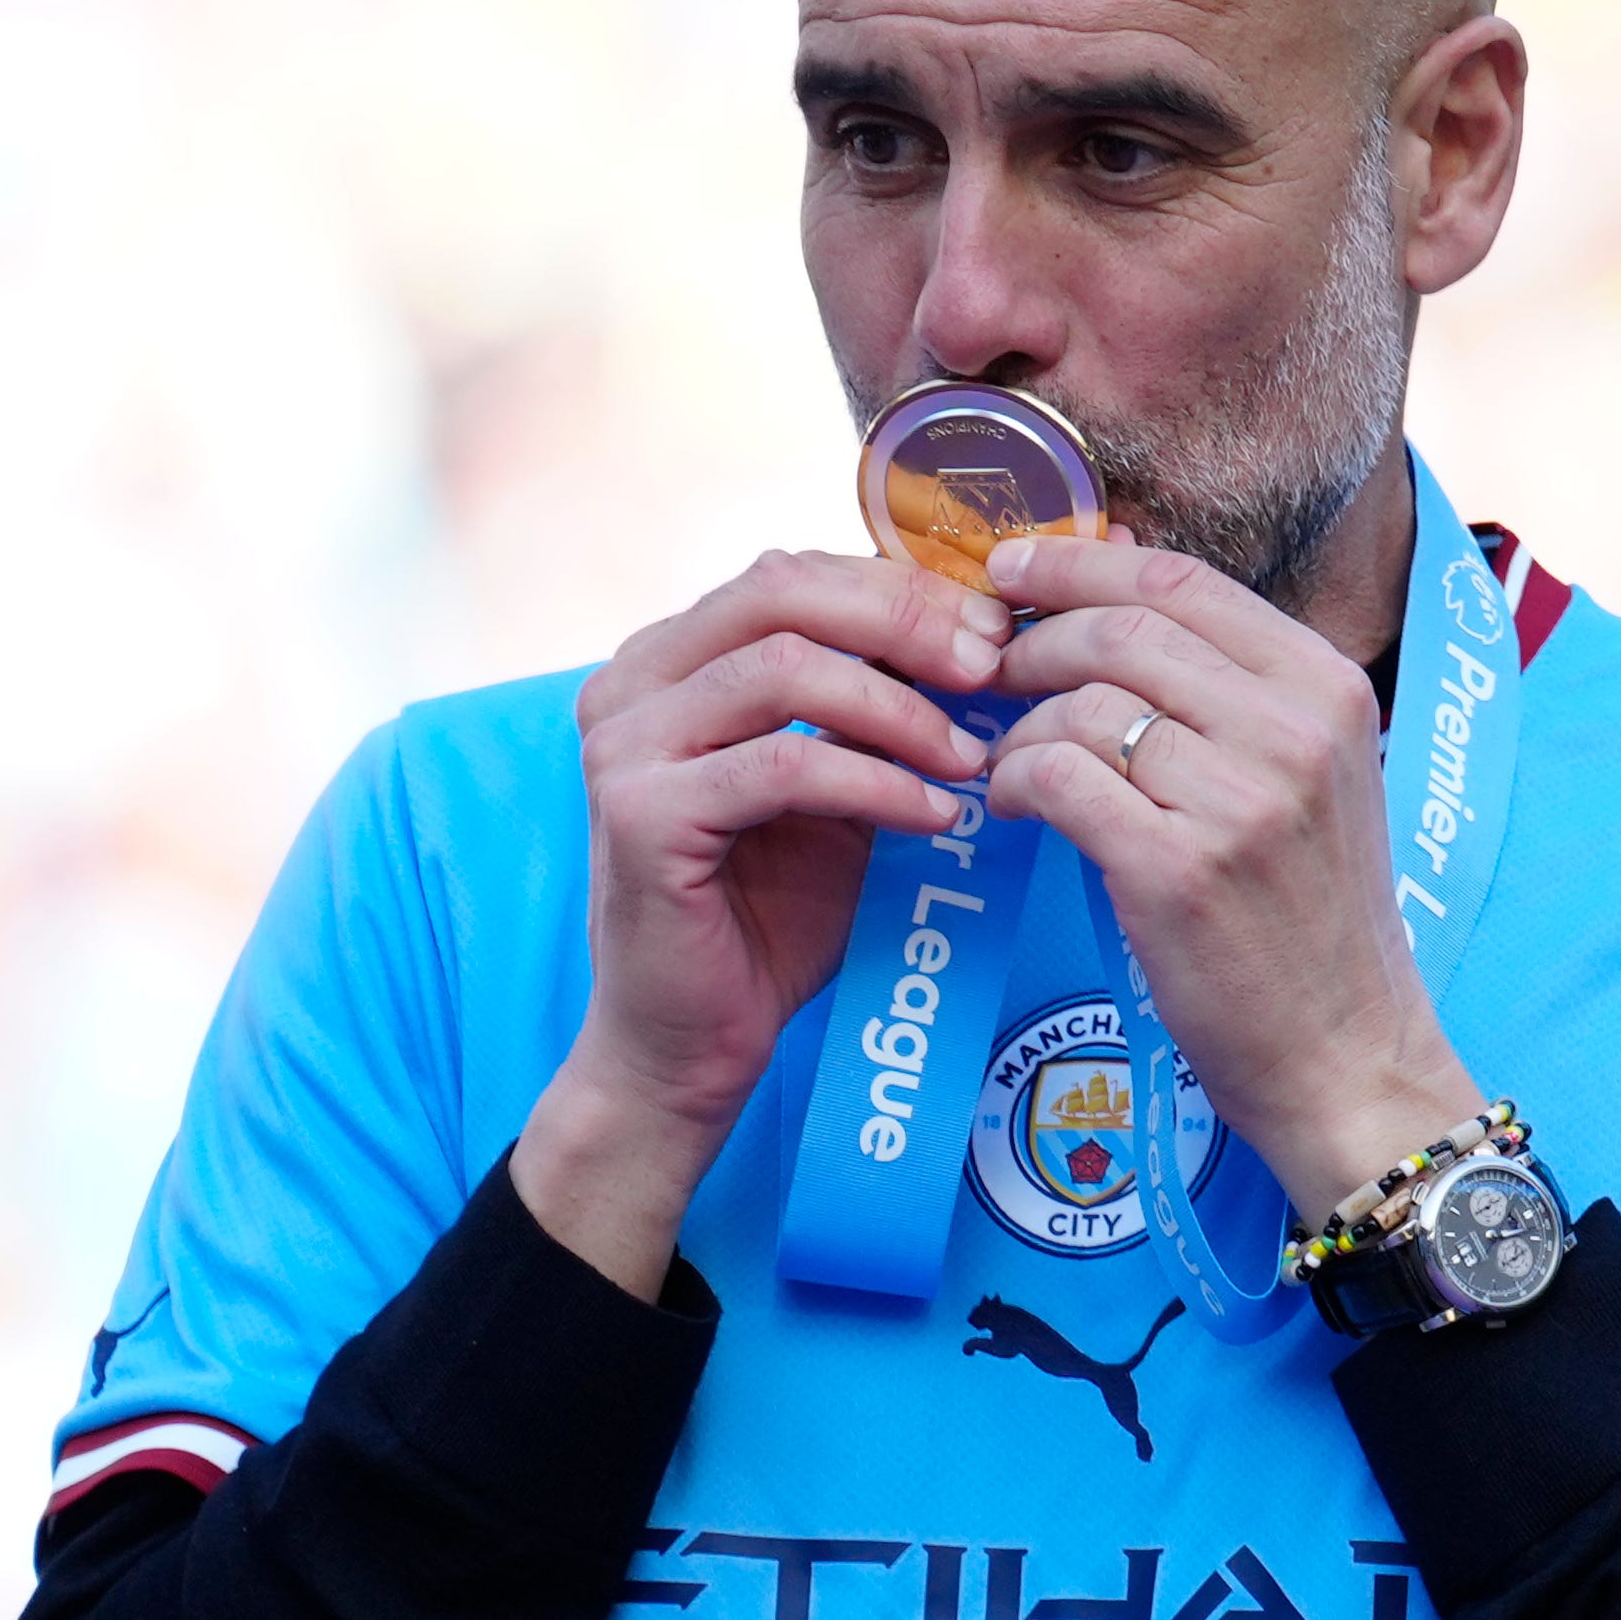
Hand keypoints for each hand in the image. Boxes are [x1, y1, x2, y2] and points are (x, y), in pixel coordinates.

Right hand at [513, 550, 1010, 1295]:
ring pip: (784, 670)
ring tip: (974, 758)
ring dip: (900, 710)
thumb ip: (877, 707)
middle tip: (994, 666)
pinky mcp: (639, 814)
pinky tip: (934, 814)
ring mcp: (624, 745)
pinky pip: (782, 766)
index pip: (792, 575)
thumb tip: (986, 634)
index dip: (901, 588)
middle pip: (781, 592)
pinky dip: (874, 782)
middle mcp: (629, 683)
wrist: (690, 1044)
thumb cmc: (768, 915)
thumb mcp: (836, 786)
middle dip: (905, 622)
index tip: (996, 628)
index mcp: (669, 659)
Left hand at [978, 533, 1481, 1221]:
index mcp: (1327, 685)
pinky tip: (1010, 808)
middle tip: (985, 671)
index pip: (1180, 579)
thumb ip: (1227, 685)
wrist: (1345, 1054)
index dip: (1079, 562)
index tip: (1012, 567)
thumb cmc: (1308, 915)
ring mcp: (1240, 799)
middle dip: (1032, 641)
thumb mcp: (1306, 773)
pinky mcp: (1178, 869)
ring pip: (1082, 705)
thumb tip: (1110, 579)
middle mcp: (1293, 728)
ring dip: (1019, 728)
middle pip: (1121, 629)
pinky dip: (1013, 783)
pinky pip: (1057, 778)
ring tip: (1007, 764)